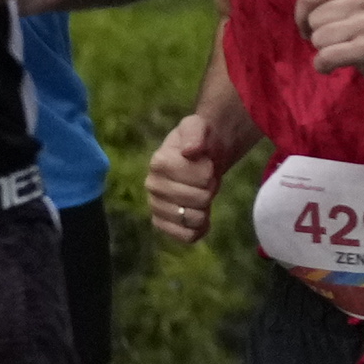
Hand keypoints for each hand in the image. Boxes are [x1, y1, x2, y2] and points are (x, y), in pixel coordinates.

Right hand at [145, 107, 233, 244]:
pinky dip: (199, 229)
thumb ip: (196, 134)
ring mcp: (155, 205)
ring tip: (201, 197)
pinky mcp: (161, 222)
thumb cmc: (198, 140)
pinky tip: (201, 216)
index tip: (206, 164)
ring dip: (205, 209)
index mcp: (159, 161)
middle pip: (199, 199)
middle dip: (210, 189)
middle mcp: (152, 185)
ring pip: (192, 219)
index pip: (202, 178)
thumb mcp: (198, 127)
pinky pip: (185, 236)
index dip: (211, 172)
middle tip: (205, 181)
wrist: (198, 156)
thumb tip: (190, 151)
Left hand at [289, 0, 363, 93]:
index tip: (312, 26)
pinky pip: (328, 56)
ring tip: (341, 51)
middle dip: (316, 36)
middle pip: (313, 19)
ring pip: (319, 39)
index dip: (302, 16)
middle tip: (336, 40)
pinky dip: (324, 66)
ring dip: (323, 52)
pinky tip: (333, 67)